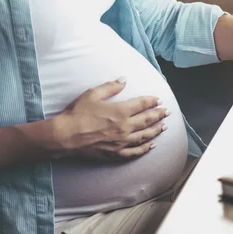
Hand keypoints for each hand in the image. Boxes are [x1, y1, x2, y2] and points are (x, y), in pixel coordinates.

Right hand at [52, 78, 167, 160]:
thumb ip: (111, 87)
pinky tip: (151, 145)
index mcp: (121, 111)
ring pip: (145, 136)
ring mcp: (122, 142)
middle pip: (147, 120)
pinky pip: (135, 152)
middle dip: (159, 115)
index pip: (142, 104)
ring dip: (156, 130)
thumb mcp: (93, 94)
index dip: (152, 101)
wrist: (65, 136)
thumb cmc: (77, 113)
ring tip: (164, 127)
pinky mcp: (115, 153)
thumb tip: (124, 80)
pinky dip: (145, 148)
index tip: (159, 100)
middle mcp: (125, 127)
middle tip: (167, 112)